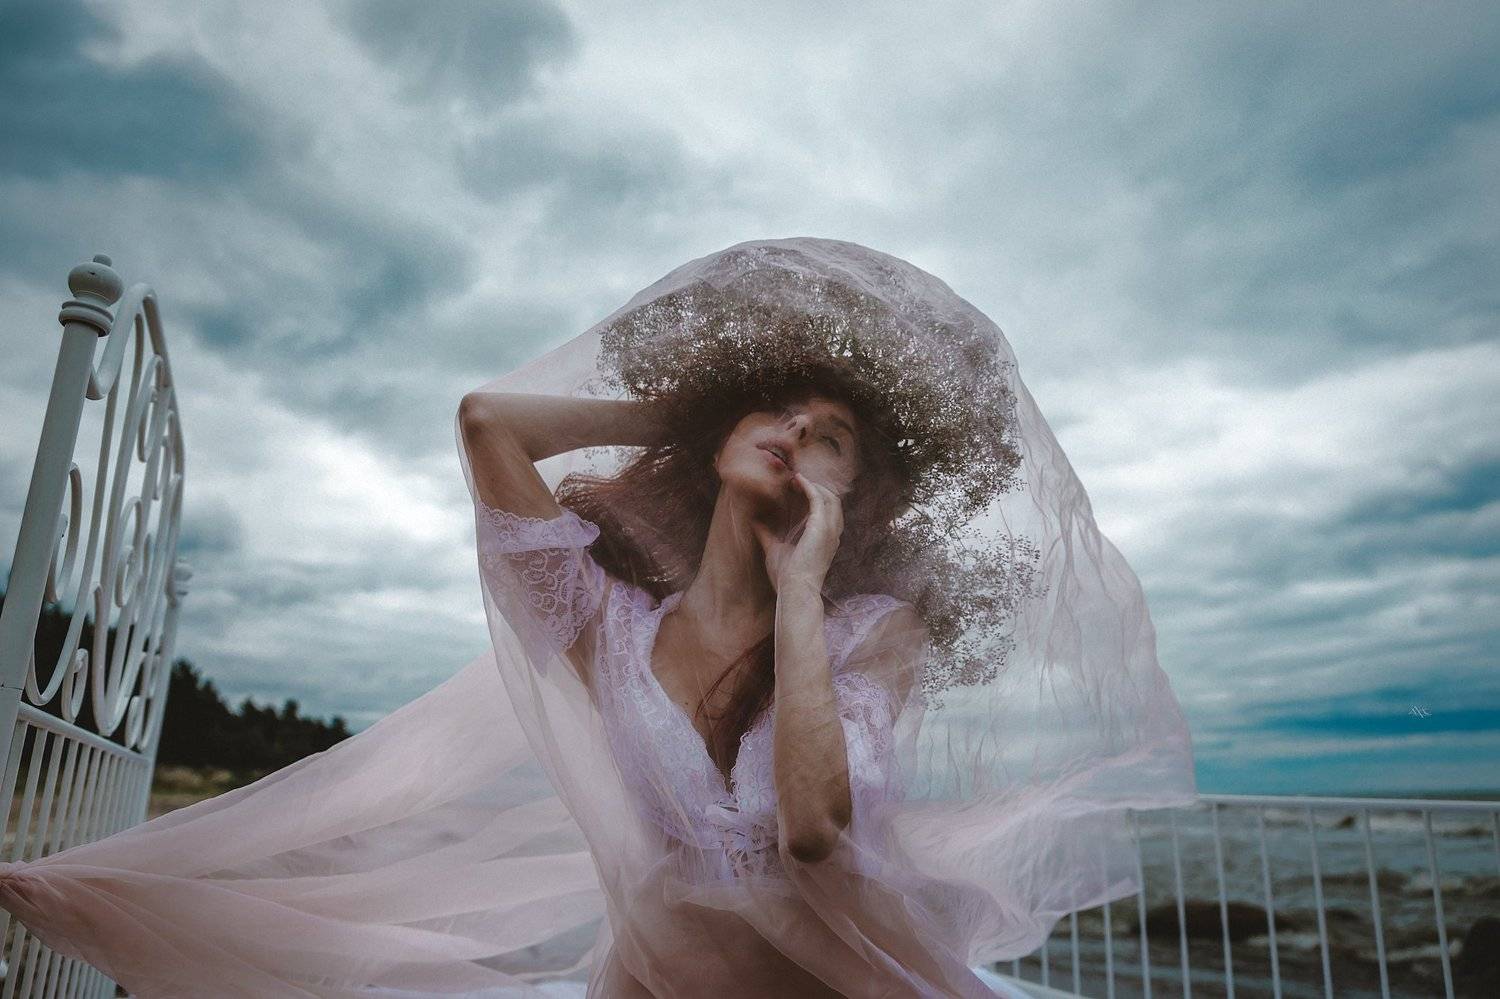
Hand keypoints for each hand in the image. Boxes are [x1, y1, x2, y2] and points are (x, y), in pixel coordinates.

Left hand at [762, 473, 843, 593]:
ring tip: (796, 479)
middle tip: (796, 480)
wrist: (794, 590)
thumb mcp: (774, 550)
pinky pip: (819, 499)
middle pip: (832, 500)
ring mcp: (830, 530)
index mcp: (825, 539)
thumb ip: (767, 535)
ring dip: (814, 485)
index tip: (795, 487)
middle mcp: (832, 533)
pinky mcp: (822, 527)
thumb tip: (756, 523)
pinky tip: (797, 480)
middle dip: (816, 487)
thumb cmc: (787, 577)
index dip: (814, 495)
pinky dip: (810, 487)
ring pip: (830, 497)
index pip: (826, 510)